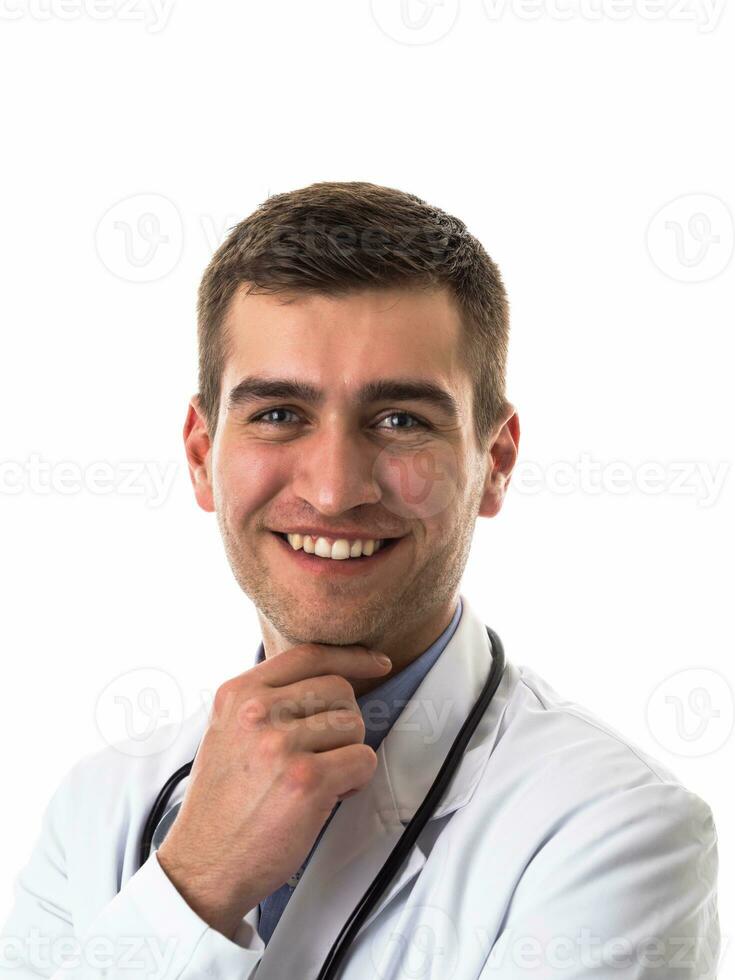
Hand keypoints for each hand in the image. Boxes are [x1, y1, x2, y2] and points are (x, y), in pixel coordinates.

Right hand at [155, 644, 391, 939]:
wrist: (204, 864)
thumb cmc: (222, 804)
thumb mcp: (227, 731)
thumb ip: (266, 701)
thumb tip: (326, 681)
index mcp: (238, 694)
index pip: (308, 655)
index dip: (351, 656)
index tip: (378, 663)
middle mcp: (258, 712)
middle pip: (339, 690)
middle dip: (344, 722)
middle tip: (326, 754)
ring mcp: (282, 744)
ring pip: (354, 725)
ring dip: (348, 754)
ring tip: (321, 779)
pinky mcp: (307, 779)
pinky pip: (363, 760)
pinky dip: (356, 780)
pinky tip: (331, 795)